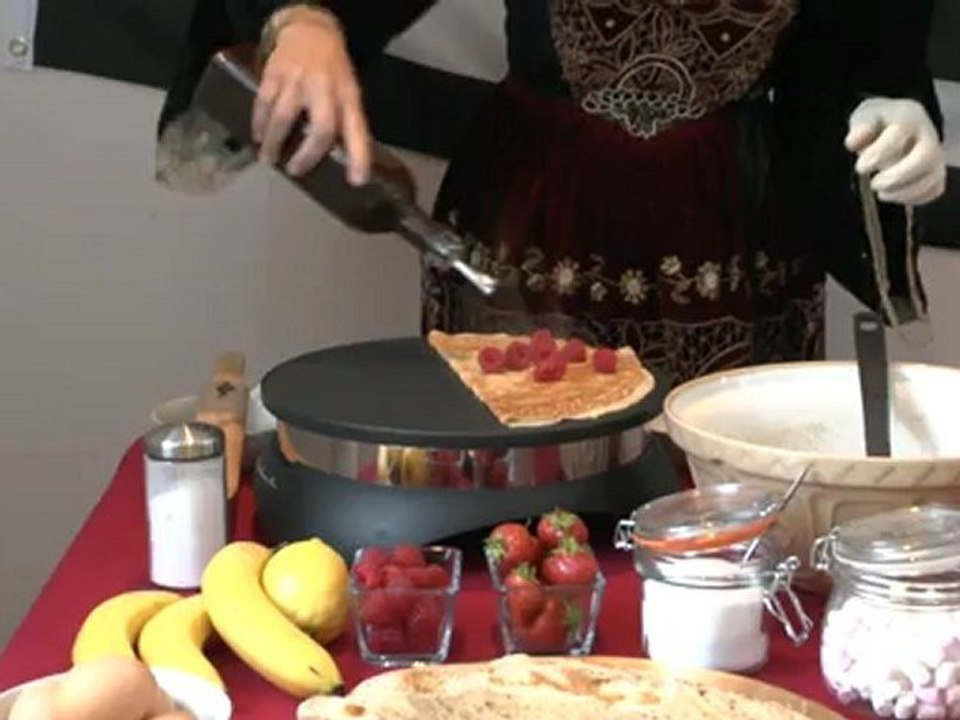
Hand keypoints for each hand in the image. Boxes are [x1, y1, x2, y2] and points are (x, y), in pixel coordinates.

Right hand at [253, 7, 370, 183]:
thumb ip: (345, 124)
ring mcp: (297, 80)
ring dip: (274, 143)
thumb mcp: (347, 93)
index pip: (357, 130)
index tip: (357, 181)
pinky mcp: (274, 73)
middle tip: (295, 170)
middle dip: (307, 155)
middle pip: (320, 128)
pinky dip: (259, 124)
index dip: (359, 158)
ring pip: (283, 118)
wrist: (310, 30)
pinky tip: (258, 136)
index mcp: (348, 97)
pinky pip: (263, 104)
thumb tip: (345, 164)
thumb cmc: (332, 72)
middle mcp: (325, 88)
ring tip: (269, 159)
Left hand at [845, 97, 945, 205]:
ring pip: (932, 177)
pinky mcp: (937, 173)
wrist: (893, 127)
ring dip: (904, 191)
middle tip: (874, 183)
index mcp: (908, 117)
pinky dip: (913, 198)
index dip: (879, 152)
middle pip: (925, 157)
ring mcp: (936, 156)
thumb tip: (853, 142)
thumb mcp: (863, 119)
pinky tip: (893, 195)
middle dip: (898, 176)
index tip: (860, 167)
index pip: (900, 132)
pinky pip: (934, 189)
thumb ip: (859, 130)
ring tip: (881, 193)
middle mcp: (928, 136)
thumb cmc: (876, 125)